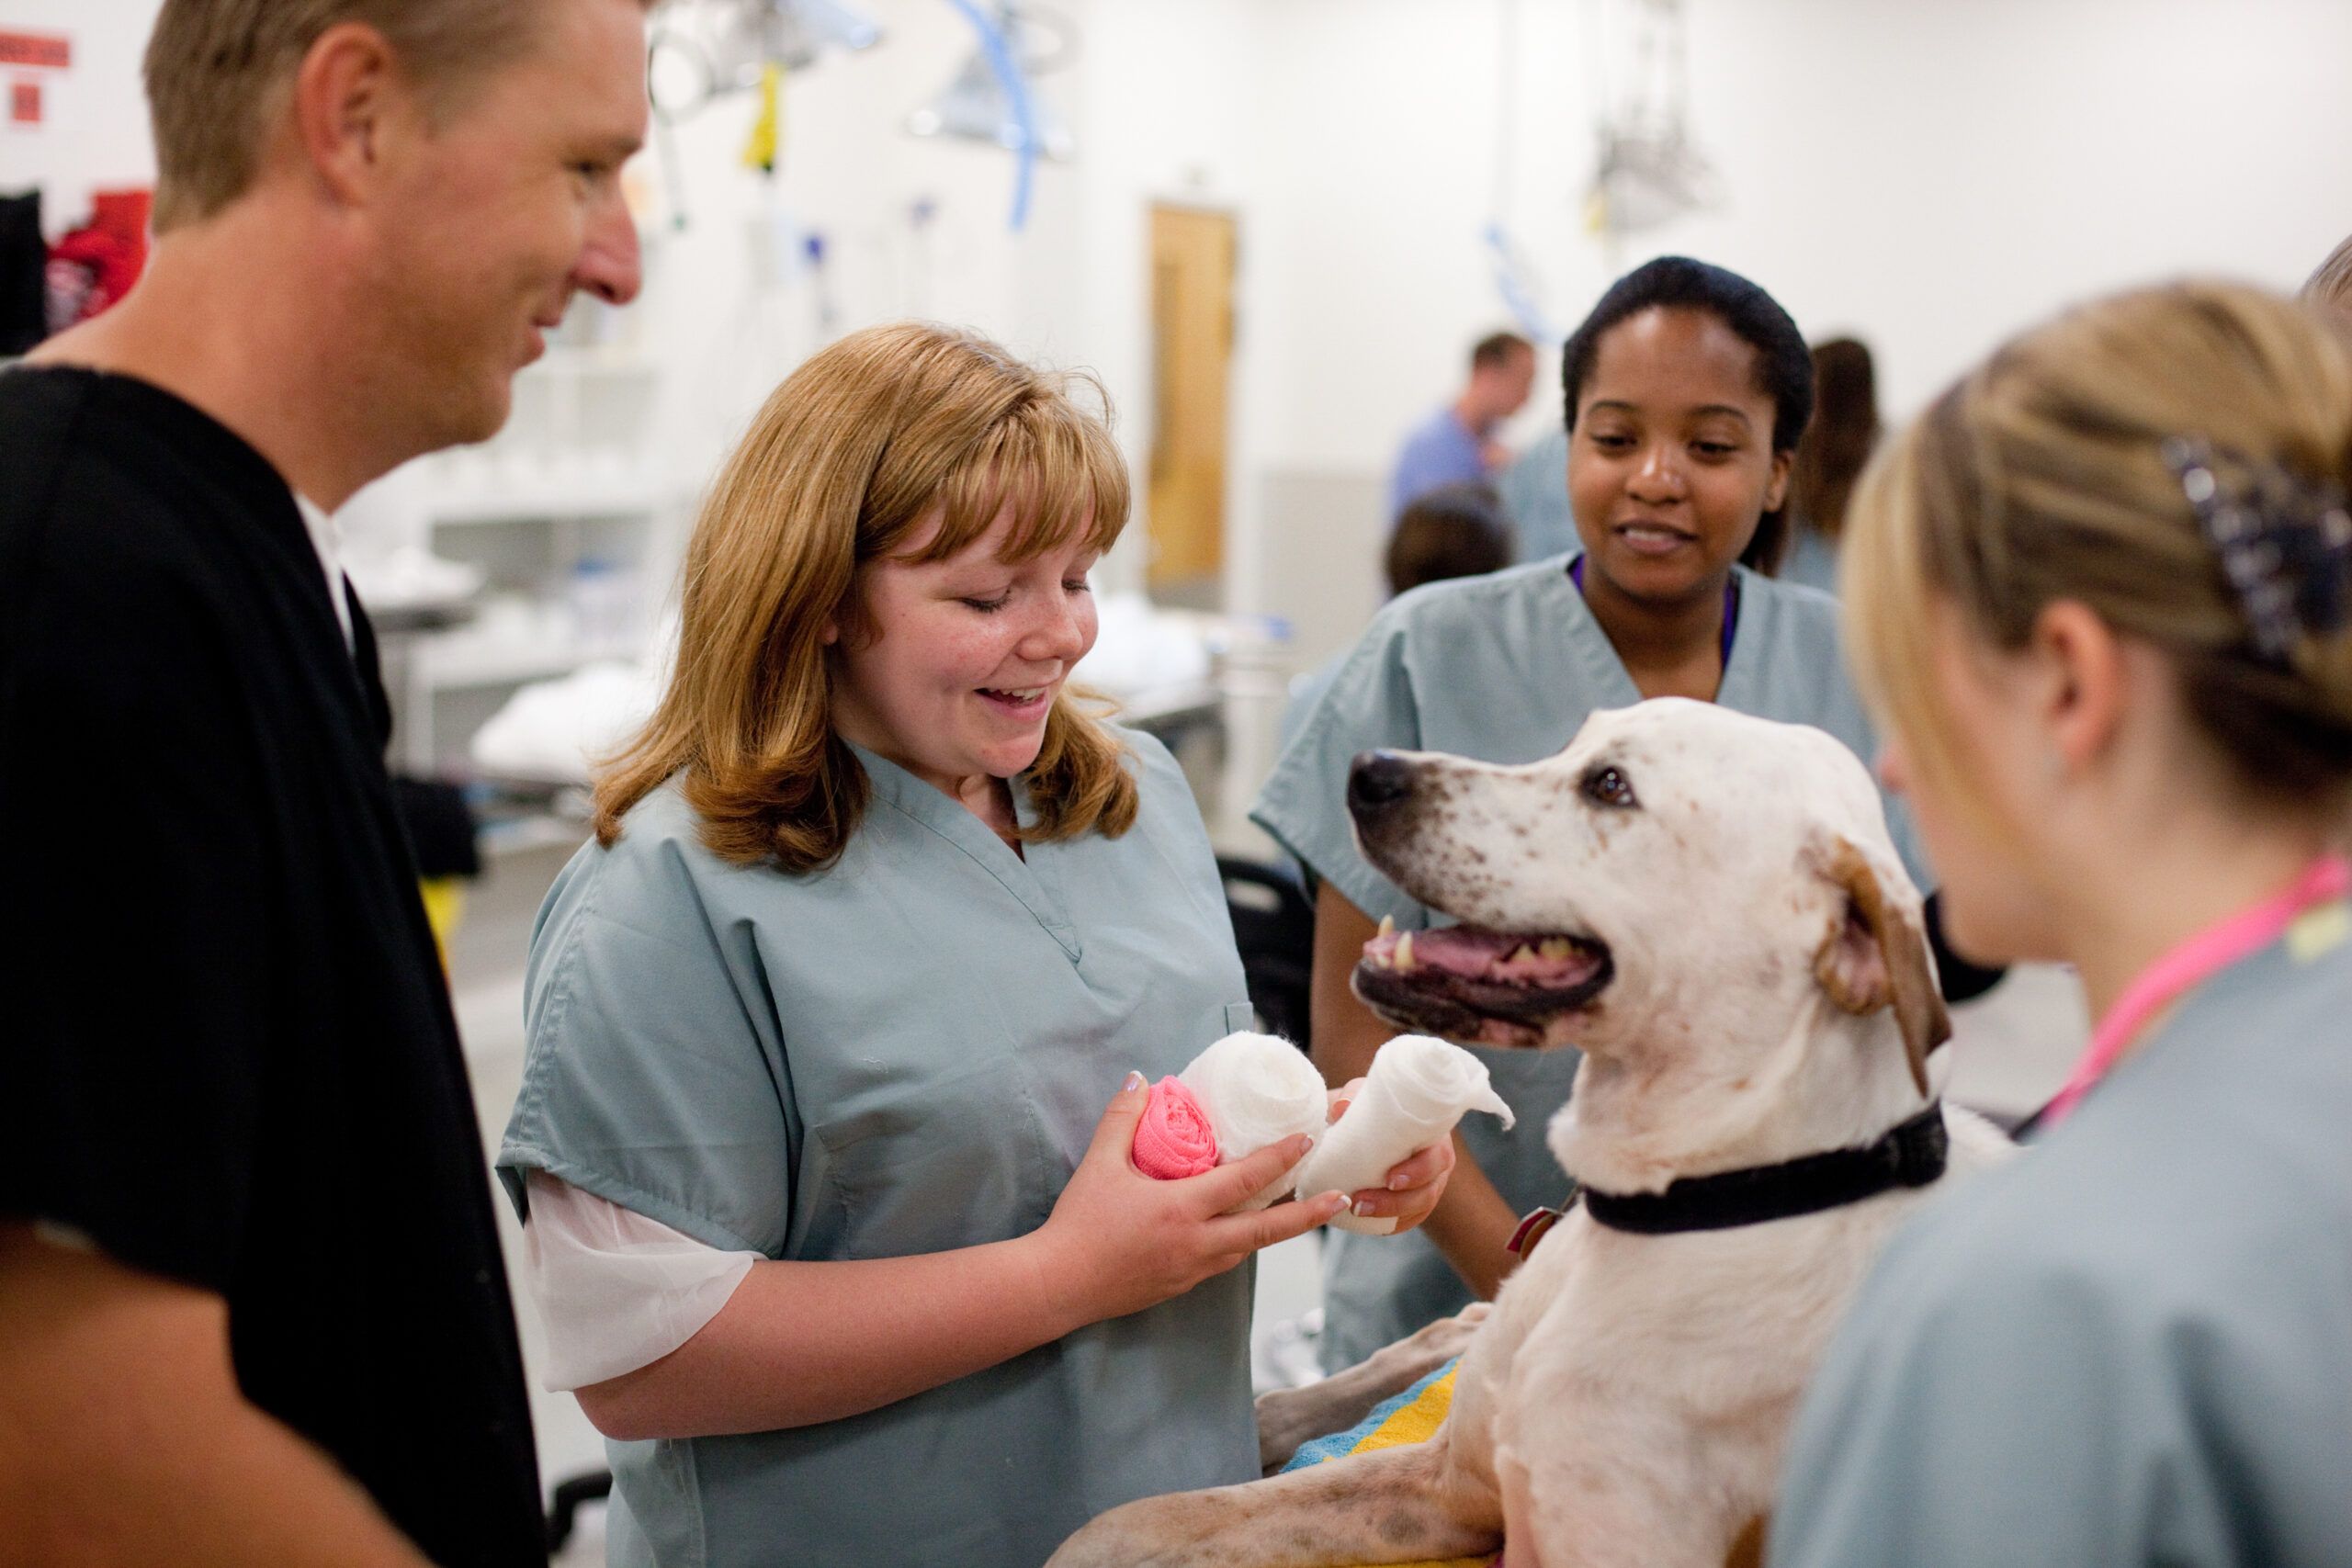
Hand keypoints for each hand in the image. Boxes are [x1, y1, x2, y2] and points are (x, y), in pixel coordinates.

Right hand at [1031, 1074, 1349, 1326]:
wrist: (1059, 1284)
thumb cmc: (1080, 1223)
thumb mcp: (1099, 1164)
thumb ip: (1122, 1118)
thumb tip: (1141, 1079)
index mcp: (1182, 1209)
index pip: (1245, 1181)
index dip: (1279, 1159)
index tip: (1306, 1141)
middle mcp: (1198, 1243)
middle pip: (1267, 1229)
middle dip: (1307, 1213)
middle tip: (1339, 1197)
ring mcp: (1192, 1269)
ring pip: (1247, 1248)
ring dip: (1275, 1230)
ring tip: (1298, 1210)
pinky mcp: (1181, 1285)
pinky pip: (1223, 1261)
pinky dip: (1241, 1243)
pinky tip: (1241, 1231)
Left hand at [1322, 1087, 1455, 1232]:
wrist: (1363, 1120)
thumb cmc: (1370, 1106)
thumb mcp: (1362, 1096)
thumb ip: (1352, 1096)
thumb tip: (1342, 1109)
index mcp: (1434, 1135)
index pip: (1439, 1157)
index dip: (1419, 1172)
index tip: (1390, 1179)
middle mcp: (1437, 1162)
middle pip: (1430, 1190)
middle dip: (1399, 1201)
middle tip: (1362, 1201)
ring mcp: (1429, 1184)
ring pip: (1419, 1208)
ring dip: (1389, 1212)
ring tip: (1356, 1209)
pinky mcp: (1415, 1200)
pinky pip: (1409, 1219)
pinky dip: (1390, 1223)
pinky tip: (1366, 1221)